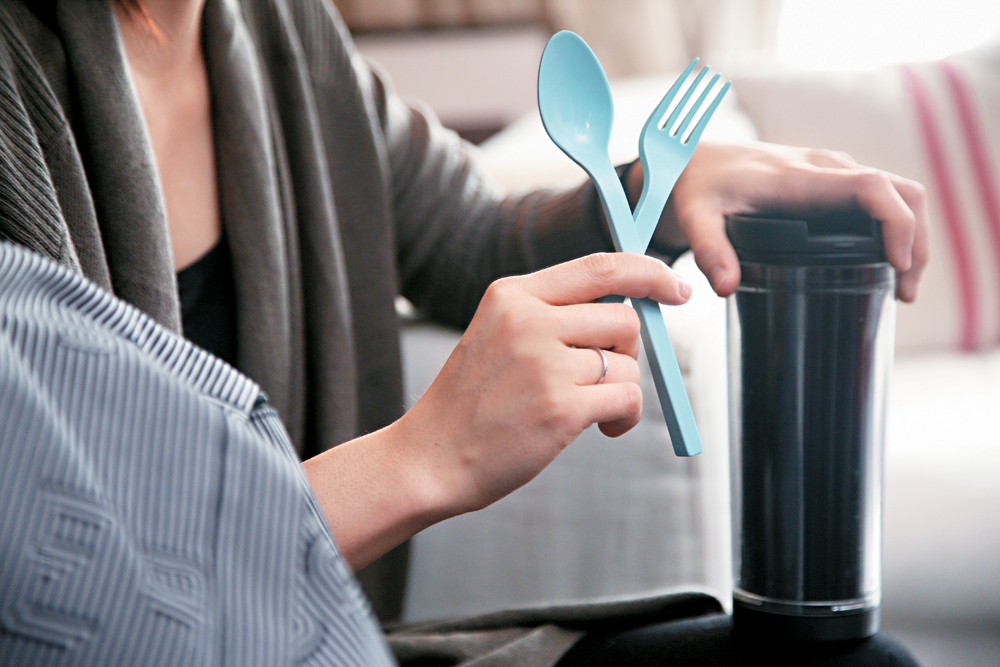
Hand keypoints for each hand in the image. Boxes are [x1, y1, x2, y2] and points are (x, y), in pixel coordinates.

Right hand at [304, 252, 691, 569]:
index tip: (674, 286)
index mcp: (512, 296)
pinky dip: (624, 417)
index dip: (648, 273)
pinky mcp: (559, 408)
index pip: (600, 268)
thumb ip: (553, 316)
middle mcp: (528, 321)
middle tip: (606, 377)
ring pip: (628, 365)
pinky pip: (627, 399)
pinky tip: (601, 428)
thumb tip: (631, 311)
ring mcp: (543, 364)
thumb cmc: (470, 404)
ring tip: (592, 411)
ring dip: (622, 390)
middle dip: (629, 352)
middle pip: (623, 319)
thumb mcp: (497, 336)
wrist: (430, 458)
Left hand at [629, 141, 928, 301]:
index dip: (898, 223)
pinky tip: (885, 261)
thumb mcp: (695, 217)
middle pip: (901, 191)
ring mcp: (832, 173)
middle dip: (916, 239)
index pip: (871, 187)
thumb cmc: (697, 185)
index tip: (899, 265)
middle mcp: (825, 169)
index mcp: (800, 178)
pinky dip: (895, 226)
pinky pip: (880, 197)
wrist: (693, 158)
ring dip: (911, 234)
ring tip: (902, 285)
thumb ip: (709, 250)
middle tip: (906, 290)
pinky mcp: (830, 180)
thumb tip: (727, 287)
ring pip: (897, 192)